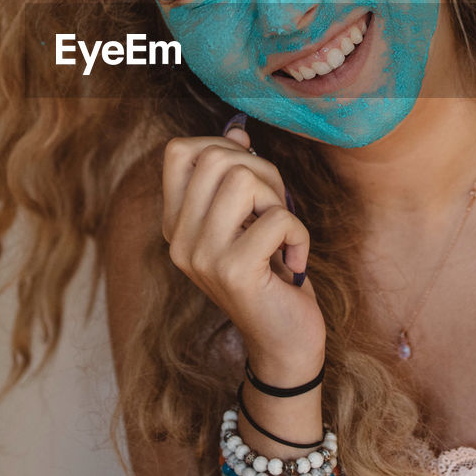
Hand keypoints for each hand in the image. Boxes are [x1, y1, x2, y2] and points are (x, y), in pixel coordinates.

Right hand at [160, 125, 324, 371]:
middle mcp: (179, 240)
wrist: (284, 343)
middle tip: (276, 207)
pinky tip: (294, 261)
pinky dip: (298, 234)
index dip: (221, 147)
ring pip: (243, 180)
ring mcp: (202, 257)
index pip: (178, 151)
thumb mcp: (249, 219)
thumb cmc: (271, 274)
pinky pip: (276, 218)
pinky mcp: (233, 272)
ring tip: (282, 232)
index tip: (249, 177)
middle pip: (215, 157)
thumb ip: (237, 178)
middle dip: (261, 171)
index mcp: (176, 224)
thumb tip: (237, 132)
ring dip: (278, 200)